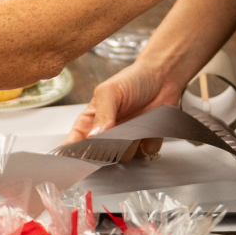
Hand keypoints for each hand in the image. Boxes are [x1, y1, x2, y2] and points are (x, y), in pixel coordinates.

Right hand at [65, 59, 179, 150]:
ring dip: (131, 144)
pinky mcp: (146, 140)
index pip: (76, 140)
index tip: (76, 157)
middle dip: (107, 149)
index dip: (74, 151)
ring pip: (124, 156)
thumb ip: (101, 114)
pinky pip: (146, 152)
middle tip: (113, 137)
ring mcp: (127, 138)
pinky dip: (149, 141)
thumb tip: (94, 136)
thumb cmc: (132, 80)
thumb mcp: (109, 92)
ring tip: (135, 124)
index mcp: (92, 119)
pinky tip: (149, 126)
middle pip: (100, 154)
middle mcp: (108, 132)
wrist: (162, 77)